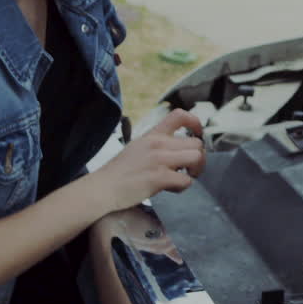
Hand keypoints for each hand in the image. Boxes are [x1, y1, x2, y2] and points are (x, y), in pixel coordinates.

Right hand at [86, 109, 204, 213]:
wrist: (103, 188)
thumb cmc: (119, 172)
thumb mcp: (137, 147)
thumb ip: (157, 144)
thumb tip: (177, 149)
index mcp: (152, 135)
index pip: (179, 115)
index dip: (195, 122)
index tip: (197, 135)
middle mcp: (157, 144)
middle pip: (196, 143)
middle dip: (199, 157)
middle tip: (189, 169)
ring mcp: (159, 160)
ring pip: (196, 157)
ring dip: (195, 170)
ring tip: (184, 177)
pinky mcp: (159, 177)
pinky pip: (186, 180)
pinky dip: (183, 186)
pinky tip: (171, 188)